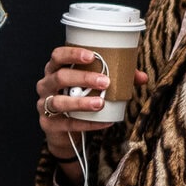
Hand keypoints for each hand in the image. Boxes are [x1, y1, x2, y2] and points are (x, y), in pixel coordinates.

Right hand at [36, 46, 149, 176]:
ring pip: (59, 102)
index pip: (57, 56)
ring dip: (81, 102)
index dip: (72, 54)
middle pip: (60, 77)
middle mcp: (46, 85)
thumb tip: (142, 77)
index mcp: (55, 70)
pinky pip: (67, 124)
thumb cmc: (78, 99)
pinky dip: (87, 124)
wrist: (63, 131)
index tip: (92, 56)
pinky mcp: (49, 124)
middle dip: (83, 78)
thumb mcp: (92, 86)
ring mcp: (44, 105)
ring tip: (100, 103)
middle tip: (105, 81)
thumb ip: (116, 79)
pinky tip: (104, 122)